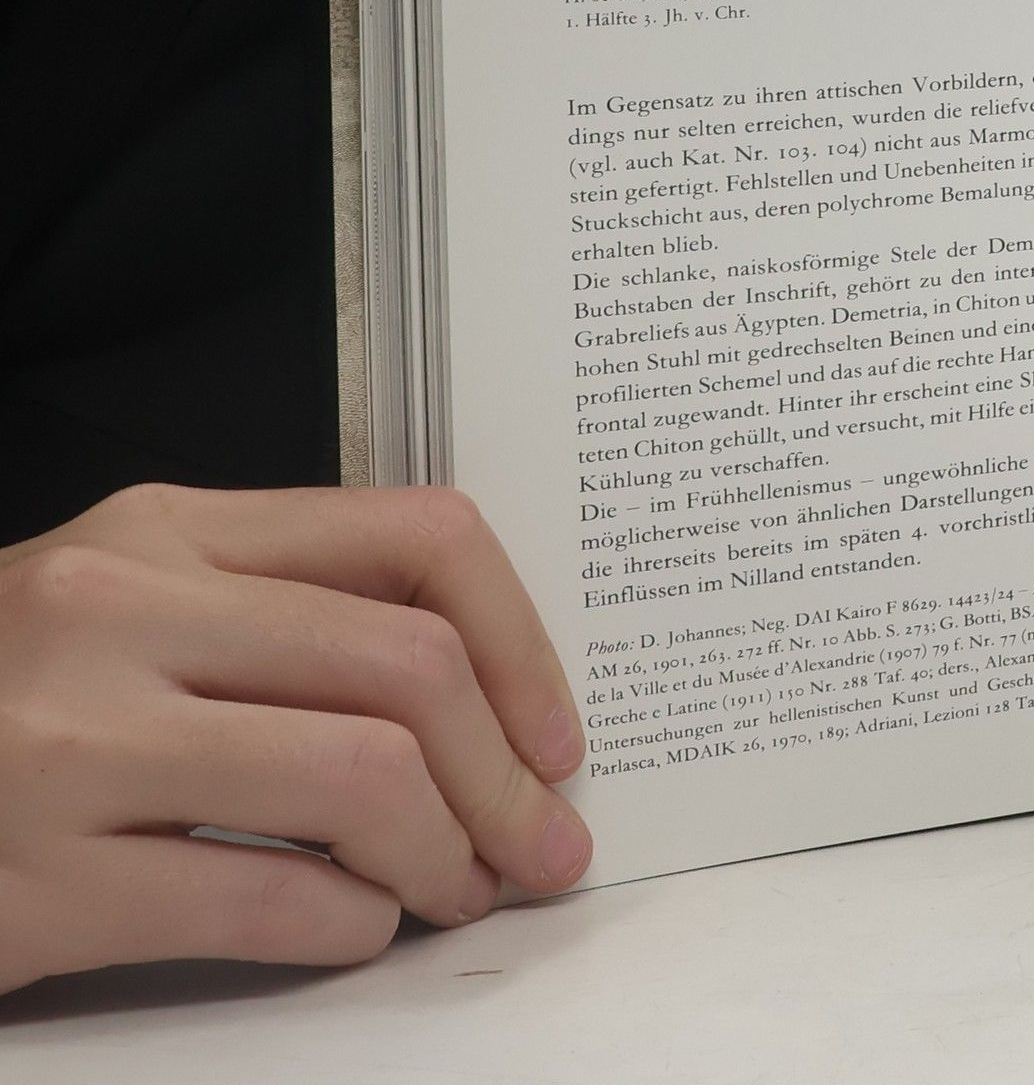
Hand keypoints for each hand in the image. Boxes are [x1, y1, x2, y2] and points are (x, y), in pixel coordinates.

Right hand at [0, 482, 591, 992]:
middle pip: (409, 667)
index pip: (418, 536)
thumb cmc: (9, 696)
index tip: (556, 732)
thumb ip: (289, 619)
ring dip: (448, 855)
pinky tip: (353, 925)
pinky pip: (266, 897)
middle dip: (508, 775)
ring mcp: (71, 741)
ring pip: (360, 778)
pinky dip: (350, 923)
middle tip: (540, 841)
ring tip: (457, 888)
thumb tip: (489, 704)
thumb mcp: (137, 603)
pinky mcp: (33, 881)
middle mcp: (125, 608)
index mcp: (174, 530)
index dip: (523, 642)